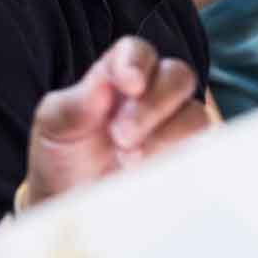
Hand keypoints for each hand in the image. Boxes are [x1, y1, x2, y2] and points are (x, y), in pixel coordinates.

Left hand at [18, 37, 207, 209]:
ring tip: (130, 162)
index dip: (137, 62)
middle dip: (153, 103)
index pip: (138, 52)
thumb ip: (75, 104)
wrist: (70, 205)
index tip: (129, 84)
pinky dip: (181, 157)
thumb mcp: (54, 127)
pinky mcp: (186, 159)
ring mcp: (173, 129)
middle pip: (177, 75)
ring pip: (195, 114)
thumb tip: (103, 84)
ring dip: (167, 134)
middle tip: (121, 136)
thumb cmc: (62, 155)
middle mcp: (152, 96)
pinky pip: (204, 151)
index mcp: (118, 77)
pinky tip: (153, 174)